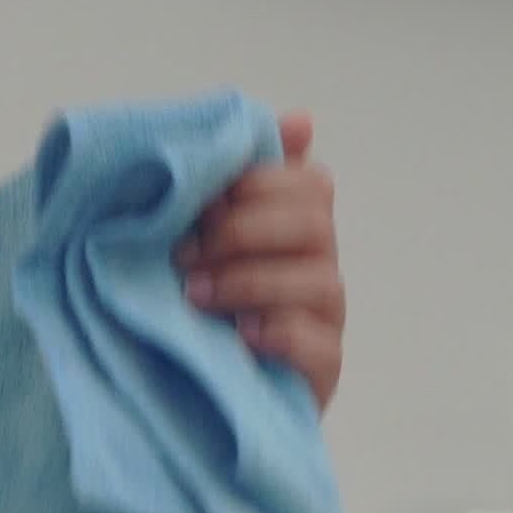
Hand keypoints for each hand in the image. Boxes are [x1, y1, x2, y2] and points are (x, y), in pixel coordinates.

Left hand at [182, 113, 344, 410]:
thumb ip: (234, 178)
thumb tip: (301, 119)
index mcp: (298, 225)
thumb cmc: (200, 303)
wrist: (196, 393)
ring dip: (250, 281)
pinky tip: (239, 336)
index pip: (310, 181)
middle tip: (185, 253)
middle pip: (316, 223)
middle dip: (245, 231)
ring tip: (194, 295)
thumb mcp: (204, 236)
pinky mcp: (322, 370)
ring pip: (319, 281)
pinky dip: (278, 333)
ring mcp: (327, 320)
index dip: (258, 185)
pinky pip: (317, 344)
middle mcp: (320, 266)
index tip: (202, 204)